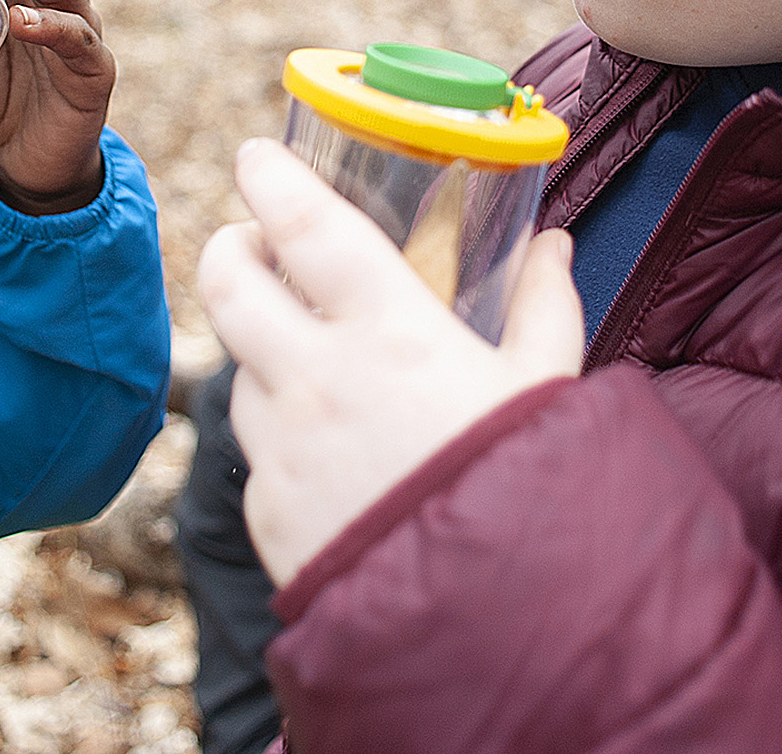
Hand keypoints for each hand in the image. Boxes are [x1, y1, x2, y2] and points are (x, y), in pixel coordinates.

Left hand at [199, 139, 584, 585]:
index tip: (258, 153)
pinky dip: (280, 435)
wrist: (490, 629)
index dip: (271, 177)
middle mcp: (316, 378)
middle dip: (230, 246)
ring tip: (308, 355)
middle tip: (253, 241)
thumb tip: (554, 245)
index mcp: (389, 330)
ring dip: (258, 349)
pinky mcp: (266, 512)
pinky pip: (257, 454)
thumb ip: (544, 305)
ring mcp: (281, 448)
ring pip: (236, 370)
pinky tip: (331, 450)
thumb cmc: (529, 492)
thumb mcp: (547, 387)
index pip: (304, 225)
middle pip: (227, 283)